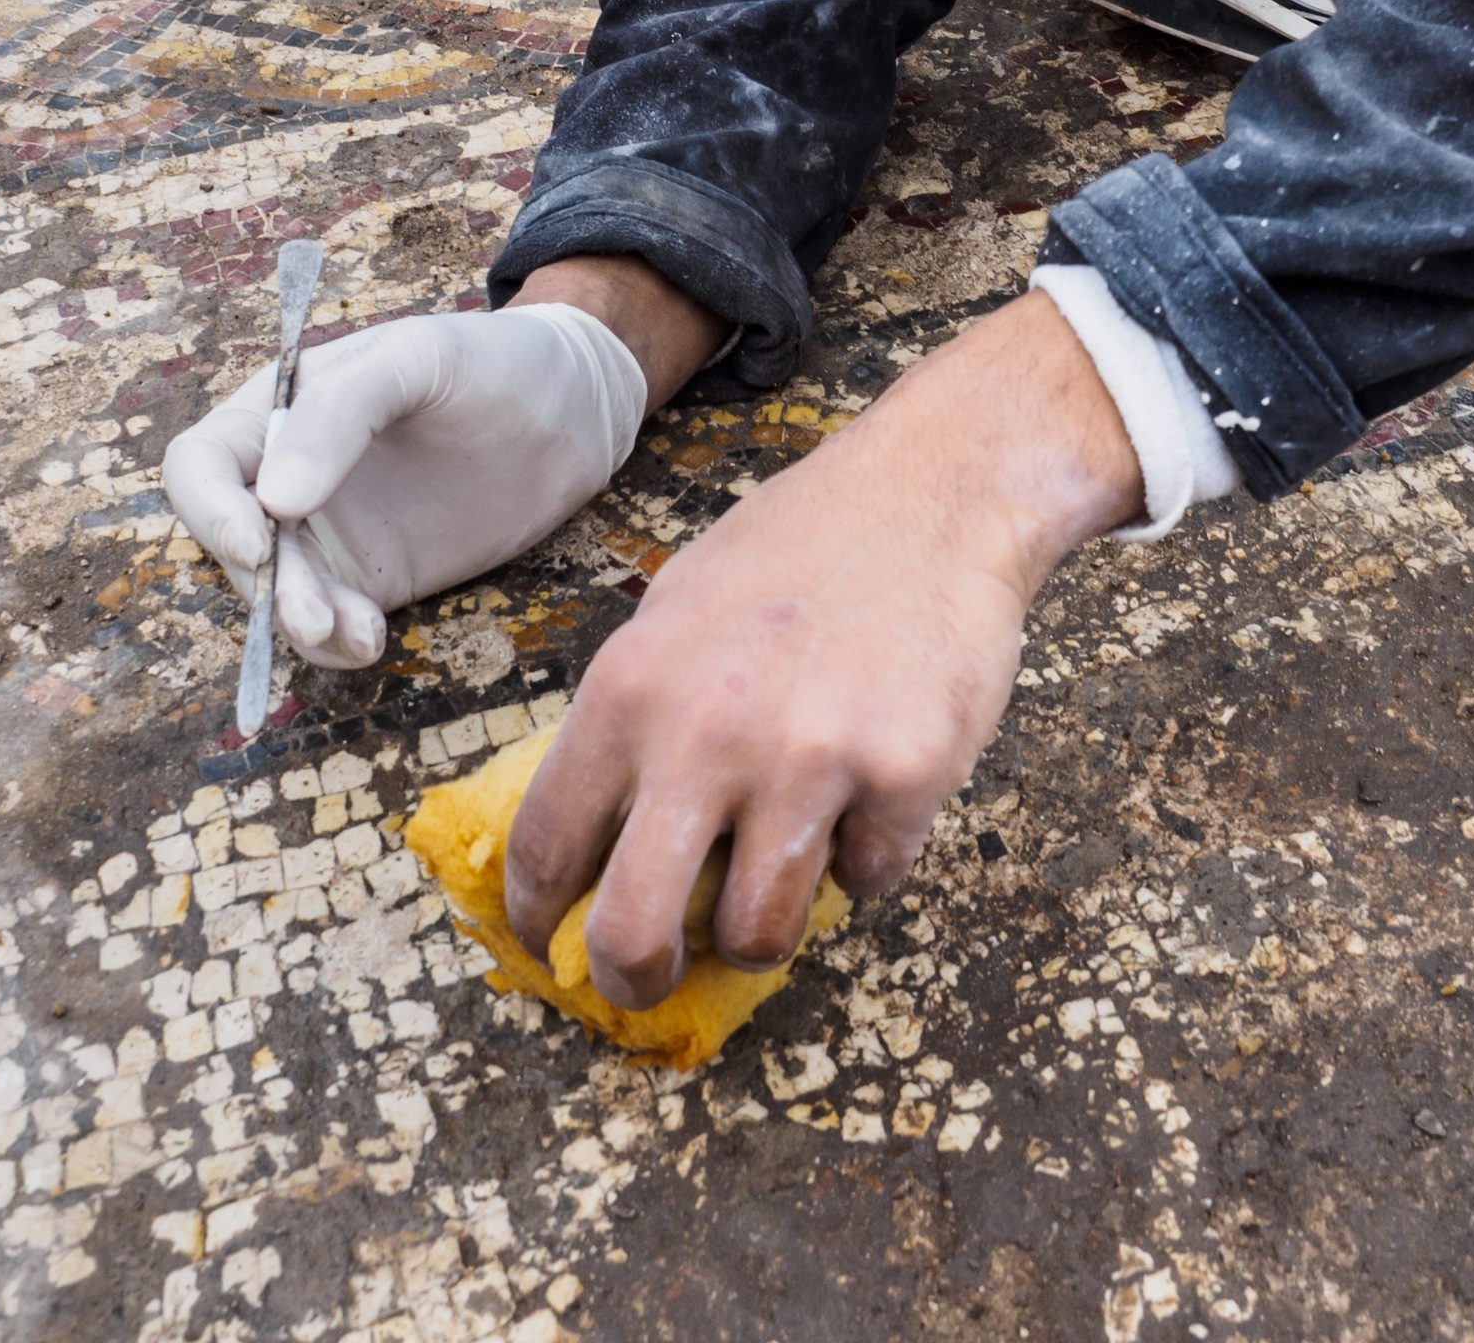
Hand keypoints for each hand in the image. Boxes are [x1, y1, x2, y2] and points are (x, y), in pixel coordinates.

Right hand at [160, 258, 723, 668]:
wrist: (574, 409)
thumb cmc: (490, 361)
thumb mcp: (417, 359)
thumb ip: (341, 414)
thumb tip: (273, 500)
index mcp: (280, 408)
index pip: (202, 465)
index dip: (210, 509)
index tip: (255, 544)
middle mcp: (288, 475)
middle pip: (232, 544)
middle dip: (266, 586)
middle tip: (317, 612)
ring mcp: (330, 533)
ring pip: (276, 596)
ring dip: (300, 624)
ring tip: (359, 630)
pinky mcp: (375, 577)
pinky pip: (329, 624)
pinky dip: (337, 643)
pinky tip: (372, 639)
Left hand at [501, 289, 1144, 1007]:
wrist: (932, 492)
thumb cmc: (796, 550)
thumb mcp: (672, 618)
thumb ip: (632, 726)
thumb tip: (592, 849)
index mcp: (628, 691)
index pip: (548, 845)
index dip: (541, 921)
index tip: (554, 948)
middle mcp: (706, 734)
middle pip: (634, 931)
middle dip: (635, 980)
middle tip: (653, 981)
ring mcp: (809, 759)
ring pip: (759, 932)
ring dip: (767, 923)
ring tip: (785, 865)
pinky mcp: (904, 775)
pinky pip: (870, 881)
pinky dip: (868, 856)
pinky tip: (872, 788)